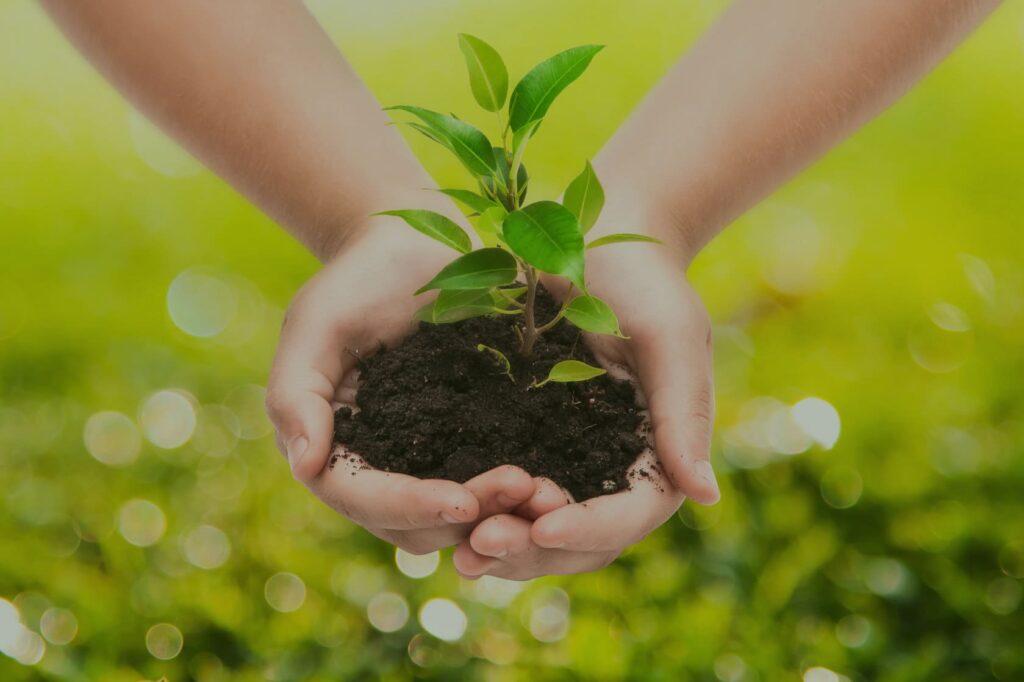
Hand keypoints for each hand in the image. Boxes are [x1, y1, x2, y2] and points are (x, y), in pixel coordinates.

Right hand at [265, 215, 539, 553]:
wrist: (413, 250)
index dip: (408, 506)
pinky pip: (489, 486)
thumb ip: (297, 392)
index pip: (362, 497)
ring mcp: (425, 462)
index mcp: (334, 447)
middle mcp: (378, 468)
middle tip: (522, 490)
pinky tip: (554, 483)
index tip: (461, 502)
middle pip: (413, 524)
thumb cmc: (358, 279)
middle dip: (466, 517)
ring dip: (499, 515)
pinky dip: (518, 496)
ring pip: (456, 518)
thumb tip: (304, 466)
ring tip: (545, 493)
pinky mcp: (468, 446)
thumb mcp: (317, 322)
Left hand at [452, 241, 716, 578]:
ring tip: (462, 549)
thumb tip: (707, 498)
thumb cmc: (642, 278)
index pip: (632, 513)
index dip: (590, 527)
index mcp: (659, 453)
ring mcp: (570, 462)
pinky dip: (481, 514)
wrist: (594, 235)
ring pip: (541, 532)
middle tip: (483, 543)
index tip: (544, 525)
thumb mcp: (669, 333)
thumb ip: (683, 412)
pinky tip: (445, 516)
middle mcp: (614, 469)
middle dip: (534, 548)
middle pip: (583, 540)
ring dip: (504, 547)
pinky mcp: (527, 445)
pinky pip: (506, 498)